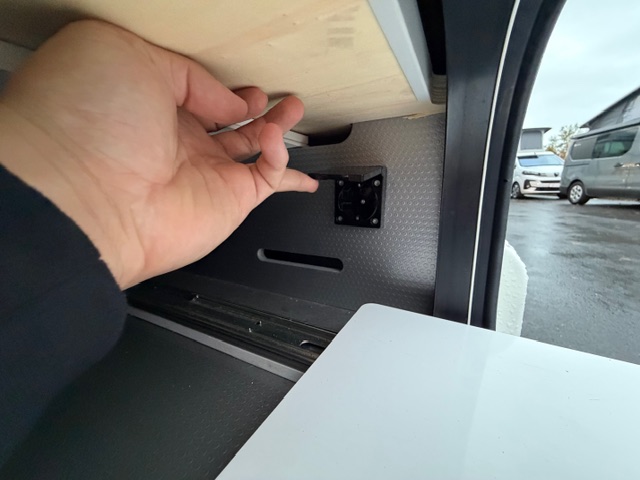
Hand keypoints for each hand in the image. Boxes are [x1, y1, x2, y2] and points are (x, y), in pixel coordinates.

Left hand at [0, 20, 317, 288]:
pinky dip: (281, 157)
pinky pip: (267, 176)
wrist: (84, 195)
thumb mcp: (129, 55)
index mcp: (148, 107)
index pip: (197, 95)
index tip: (244, 82)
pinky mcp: (227, 201)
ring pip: (253, 151)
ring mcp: (202, 174)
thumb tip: (230, 105)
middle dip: (255, 110)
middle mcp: (175, 144)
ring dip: (278, 130)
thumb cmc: (86, 124)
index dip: (224, 88)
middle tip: (276, 99)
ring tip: (293, 110)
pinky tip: (279, 138)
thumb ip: (188, 74)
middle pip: (227, 125)